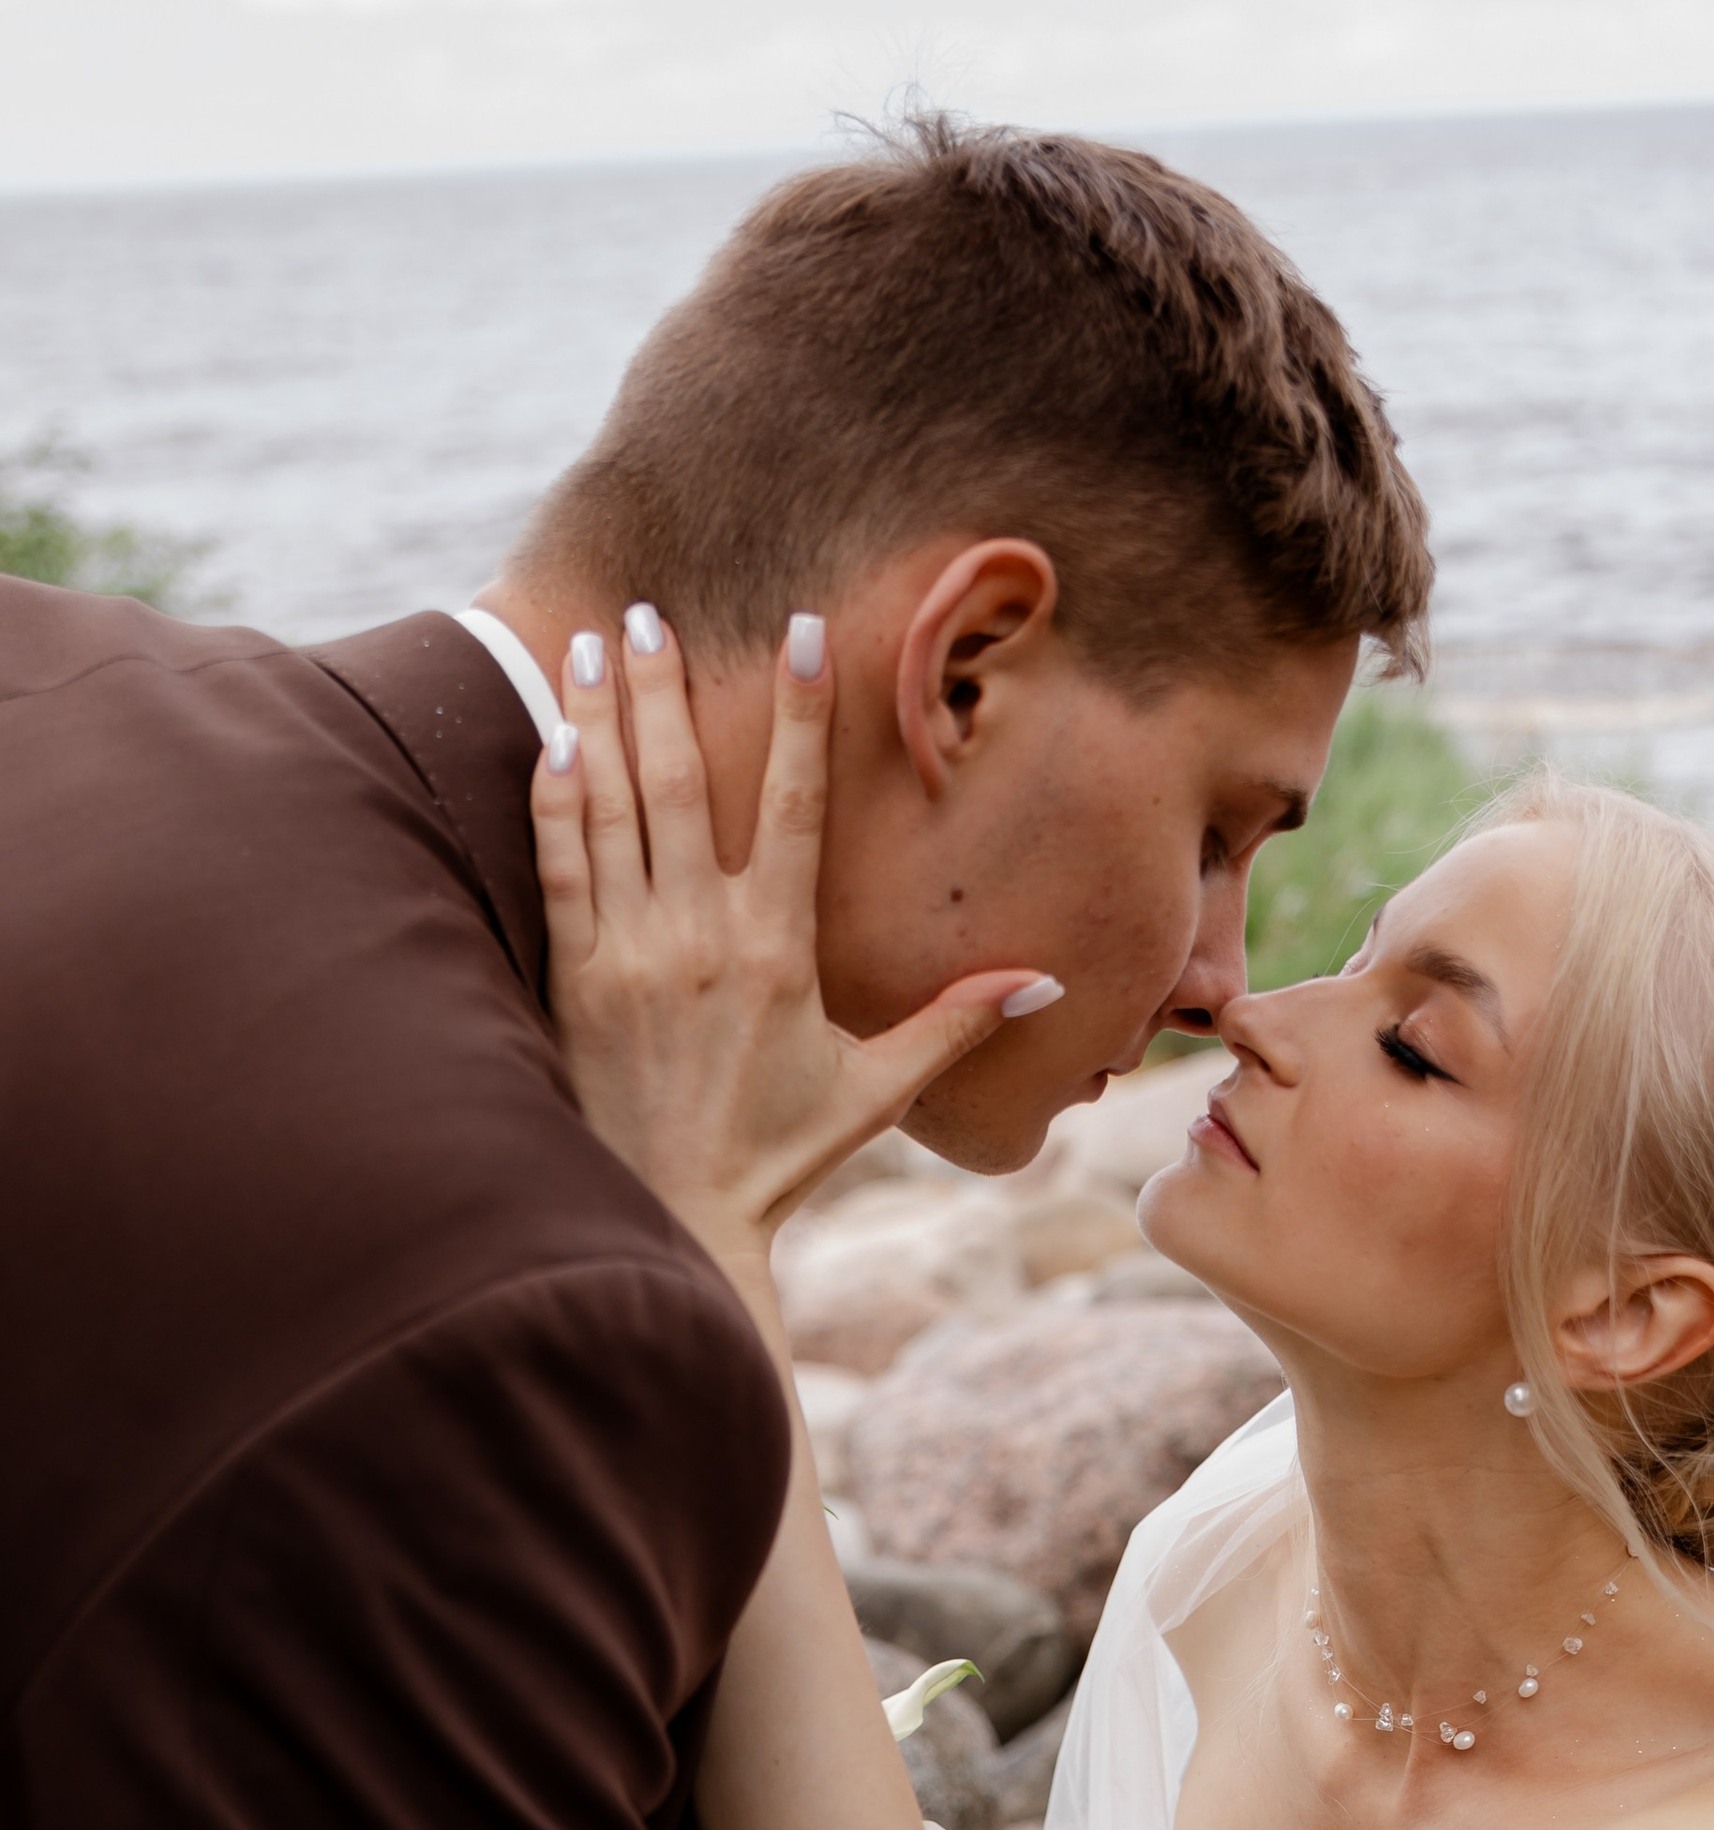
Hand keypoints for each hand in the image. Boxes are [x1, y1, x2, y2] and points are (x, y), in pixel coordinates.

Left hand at [531, 606, 1059, 1268]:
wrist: (675, 1219)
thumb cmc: (778, 1156)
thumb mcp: (876, 1090)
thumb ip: (955, 1024)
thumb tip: (1046, 982)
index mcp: (780, 953)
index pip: (793, 806)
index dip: (799, 715)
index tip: (803, 635)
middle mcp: (701, 940)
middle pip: (680, 783)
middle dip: (666, 688)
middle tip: (651, 610)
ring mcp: (629, 956)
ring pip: (610, 808)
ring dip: (600, 719)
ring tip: (593, 641)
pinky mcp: (572, 981)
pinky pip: (559, 868)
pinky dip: (554, 799)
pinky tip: (551, 740)